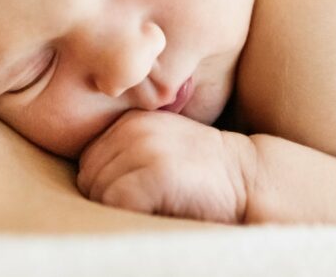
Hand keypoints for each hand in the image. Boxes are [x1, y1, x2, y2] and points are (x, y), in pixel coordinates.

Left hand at [77, 110, 251, 223]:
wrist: (248, 176)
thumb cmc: (202, 172)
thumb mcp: (161, 145)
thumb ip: (127, 151)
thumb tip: (87, 181)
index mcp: (131, 120)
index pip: (87, 160)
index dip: (103, 184)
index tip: (131, 195)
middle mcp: (133, 129)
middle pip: (89, 176)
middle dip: (106, 198)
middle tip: (139, 207)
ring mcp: (145, 148)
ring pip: (99, 190)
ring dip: (118, 209)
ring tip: (149, 208)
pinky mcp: (156, 172)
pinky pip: (116, 201)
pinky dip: (128, 214)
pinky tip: (154, 211)